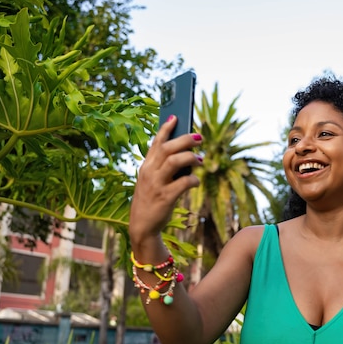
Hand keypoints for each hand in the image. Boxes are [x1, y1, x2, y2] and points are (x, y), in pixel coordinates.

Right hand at [129, 115, 202, 249]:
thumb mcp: (152, 181)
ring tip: (200, 160)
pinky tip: (196, 181)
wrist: (142, 226)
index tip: (176, 117)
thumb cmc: (151, 200)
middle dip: (185, 140)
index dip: (166, 128)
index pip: (156, 142)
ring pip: (175, 161)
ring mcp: (157, 184)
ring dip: (190, 157)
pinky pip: (183, 182)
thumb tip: (186, 154)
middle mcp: (150, 172)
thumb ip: (163, 167)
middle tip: (199, 138)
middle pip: (168, 148)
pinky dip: (193, 180)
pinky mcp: (166, 197)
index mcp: (146, 166)